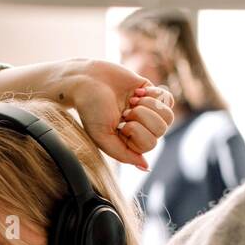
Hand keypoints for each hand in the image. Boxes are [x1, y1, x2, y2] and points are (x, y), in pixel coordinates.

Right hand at [0, 59, 174, 168]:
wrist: (77, 78)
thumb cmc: (83, 109)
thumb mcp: (100, 134)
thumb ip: (122, 151)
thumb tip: (144, 166)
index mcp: (122, 140)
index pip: (149, 144)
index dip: (141, 133)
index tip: (125, 122)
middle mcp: (134, 126)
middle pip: (160, 130)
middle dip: (147, 119)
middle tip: (129, 110)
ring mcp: (141, 108)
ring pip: (166, 115)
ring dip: (153, 106)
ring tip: (134, 100)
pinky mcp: (145, 90)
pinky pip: (168, 99)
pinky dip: (159, 95)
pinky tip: (144, 92)